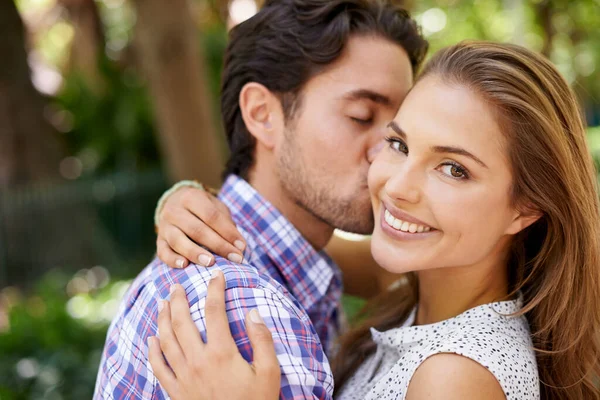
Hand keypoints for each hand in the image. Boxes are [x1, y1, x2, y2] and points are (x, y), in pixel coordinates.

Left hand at [148, 271, 279, 399]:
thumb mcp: (269, 372)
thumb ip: (262, 339)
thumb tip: (253, 311)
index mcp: (222, 353)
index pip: (215, 311)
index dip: (215, 289)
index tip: (216, 275)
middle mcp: (198, 361)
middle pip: (182, 321)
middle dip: (179, 299)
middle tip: (177, 285)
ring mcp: (183, 377)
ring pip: (166, 340)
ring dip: (162, 318)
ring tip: (163, 303)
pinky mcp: (176, 392)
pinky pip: (159, 367)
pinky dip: (152, 351)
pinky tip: (151, 338)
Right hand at [156, 186, 246, 268]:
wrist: (174, 202)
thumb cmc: (202, 208)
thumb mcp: (215, 207)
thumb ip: (226, 223)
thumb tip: (239, 245)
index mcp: (191, 197)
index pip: (211, 216)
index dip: (228, 232)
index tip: (242, 246)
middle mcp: (174, 210)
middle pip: (197, 229)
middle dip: (218, 245)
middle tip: (235, 258)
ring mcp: (164, 226)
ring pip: (178, 240)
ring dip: (195, 253)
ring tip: (210, 262)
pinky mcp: (159, 240)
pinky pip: (163, 252)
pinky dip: (172, 259)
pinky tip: (184, 265)